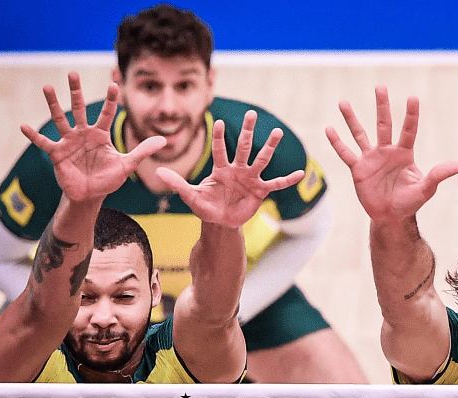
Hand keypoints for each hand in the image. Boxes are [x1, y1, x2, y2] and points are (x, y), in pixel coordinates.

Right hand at [21, 72, 165, 202]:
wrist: (90, 196)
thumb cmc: (108, 179)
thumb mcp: (127, 165)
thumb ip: (143, 151)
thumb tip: (163, 140)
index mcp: (100, 135)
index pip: (106, 113)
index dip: (111, 100)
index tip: (114, 84)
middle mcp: (83, 134)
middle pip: (79, 109)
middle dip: (76, 92)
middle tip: (73, 73)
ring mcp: (69, 142)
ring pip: (61, 119)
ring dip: (54, 104)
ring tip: (47, 87)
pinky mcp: (57, 154)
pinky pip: (44, 143)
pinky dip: (34, 136)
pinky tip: (23, 126)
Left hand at [155, 113, 304, 227]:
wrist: (220, 222)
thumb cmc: (205, 207)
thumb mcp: (190, 196)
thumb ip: (177, 183)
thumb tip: (158, 172)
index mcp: (221, 169)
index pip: (220, 149)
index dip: (220, 137)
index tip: (220, 122)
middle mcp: (237, 169)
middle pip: (244, 147)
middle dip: (249, 131)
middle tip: (253, 114)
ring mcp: (250, 179)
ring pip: (261, 160)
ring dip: (270, 147)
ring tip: (278, 132)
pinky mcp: (260, 191)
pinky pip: (276, 184)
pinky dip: (287, 179)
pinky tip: (300, 173)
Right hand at [326, 86, 457, 221]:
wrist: (391, 217)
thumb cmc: (410, 202)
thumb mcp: (426, 189)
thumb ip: (438, 176)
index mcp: (404, 154)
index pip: (409, 130)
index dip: (411, 115)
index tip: (413, 97)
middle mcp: (387, 151)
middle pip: (383, 124)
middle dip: (382, 106)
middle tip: (380, 87)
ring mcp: (371, 159)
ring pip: (360, 134)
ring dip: (351, 119)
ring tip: (343, 102)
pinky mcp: (358, 169)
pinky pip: (346, 153)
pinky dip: (337, 142)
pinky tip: (329, 129)